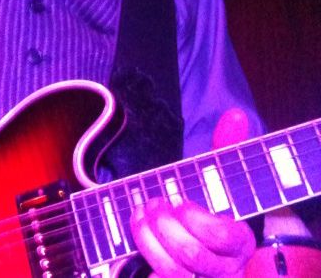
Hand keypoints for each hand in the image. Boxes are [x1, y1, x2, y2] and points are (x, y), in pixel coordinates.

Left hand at [129, 109, 255, 276]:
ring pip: (174, 272)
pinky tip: (137, 227)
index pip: (224, 238)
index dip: (197, 218)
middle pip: (193, 256)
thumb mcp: (218, 175)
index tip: (177, 199)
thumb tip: (236, 114)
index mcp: (240, 241)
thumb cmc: (208, 201)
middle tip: (153, 202)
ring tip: (140, 212)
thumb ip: (227, 147)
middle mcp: (223, 268)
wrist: (197, 234)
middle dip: (166, 225)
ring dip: (149, 238)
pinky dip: (143, 252)